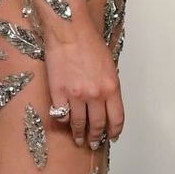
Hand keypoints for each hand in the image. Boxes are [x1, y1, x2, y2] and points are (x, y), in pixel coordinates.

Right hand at [44, 27, 123, 148]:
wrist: (69, 31)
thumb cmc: (89, 42)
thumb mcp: (109, 65)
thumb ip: (108, 85)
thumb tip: (106, 101)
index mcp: (111, 87)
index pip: (116, 119)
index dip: (114, 131)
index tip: (111, 136)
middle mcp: (95, 95)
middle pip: (98, 125)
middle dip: (96, 137)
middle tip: (93, 143)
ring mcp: (76, 95)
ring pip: (79, 124)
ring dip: (80, 135)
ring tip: (79, 139)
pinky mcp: (58, 93)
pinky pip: (62, 115)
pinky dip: (64, 121)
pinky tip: (66, 123)